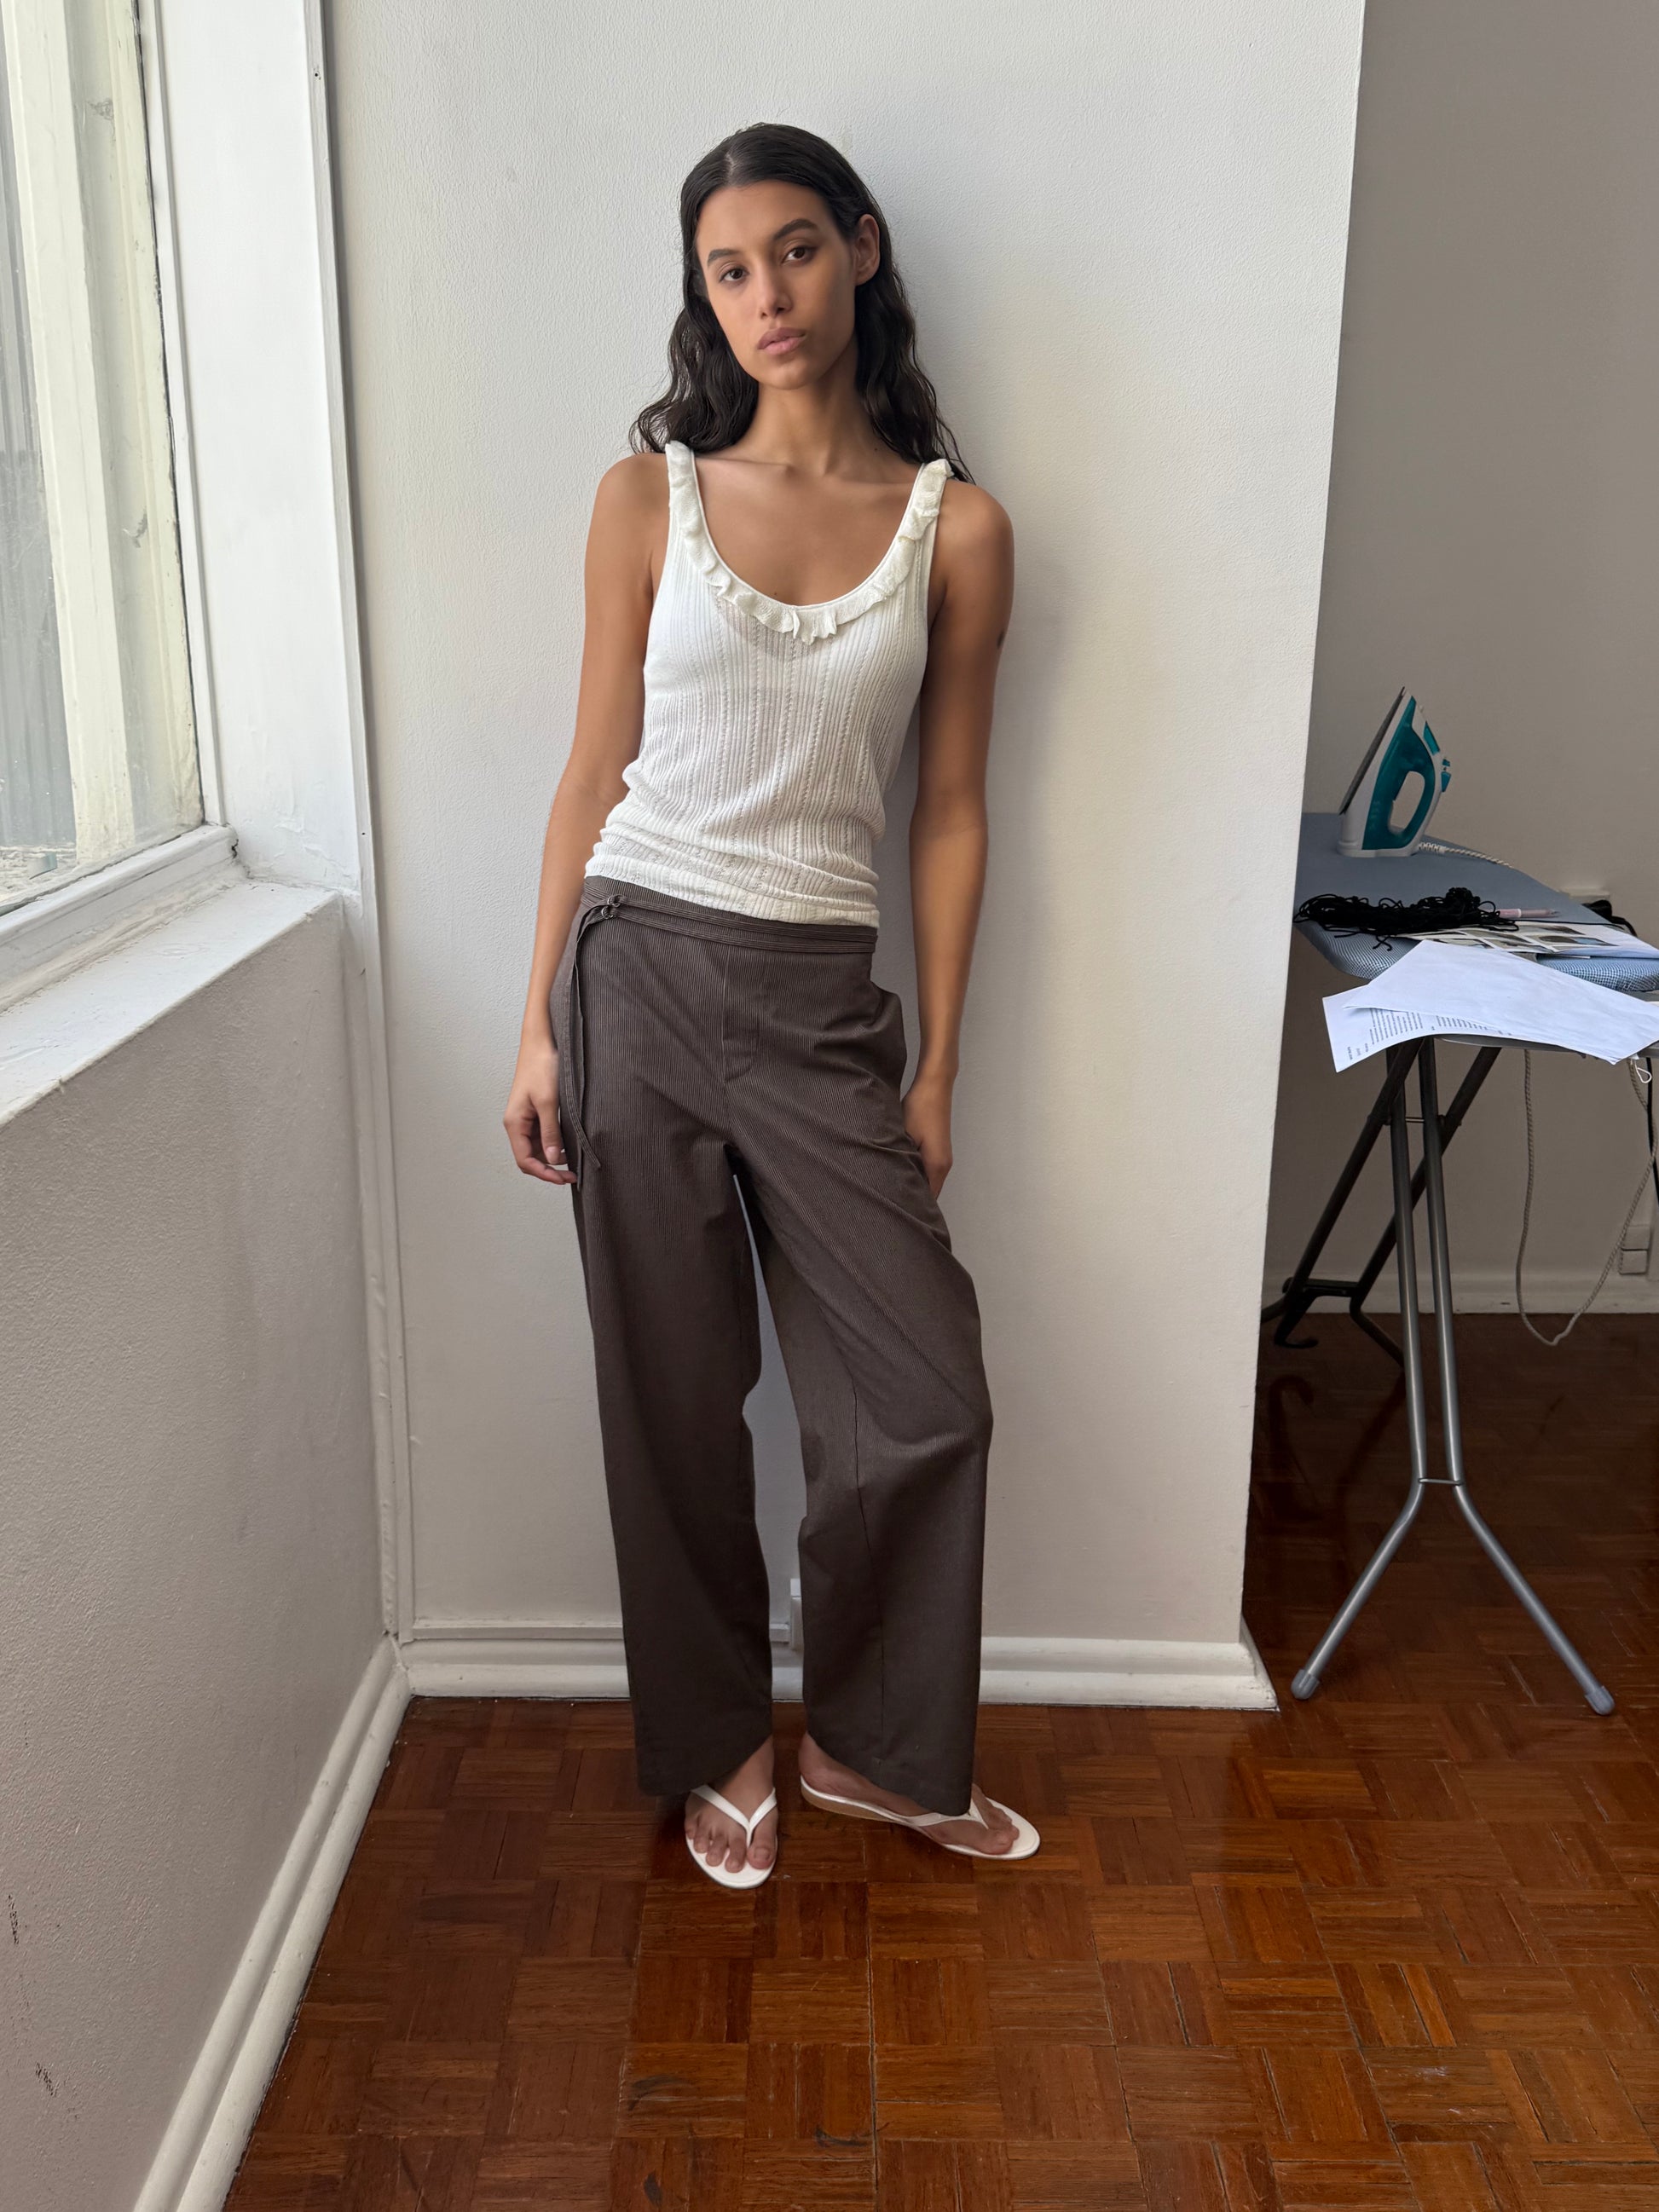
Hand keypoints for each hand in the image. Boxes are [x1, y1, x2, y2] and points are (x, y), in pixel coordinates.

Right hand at [505, 1036, 573, 1184]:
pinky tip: (570, 1146)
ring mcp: (526, 1119)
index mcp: (514, 1123)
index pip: (525, 1160)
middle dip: (550, 1169)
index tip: (564, 1179)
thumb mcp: (549, 1102)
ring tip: (575, 1162)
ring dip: (554, 1158)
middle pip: (530, 1157)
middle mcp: (517, 1124)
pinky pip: (544, 1136)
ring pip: (538, 1148)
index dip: (544, 1173)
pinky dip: (556, 1144)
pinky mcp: (536, 1112)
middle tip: (573, 1175)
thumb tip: (553, 1159)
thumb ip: (551, 1132)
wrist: (541, 1042)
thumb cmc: (541, 1067)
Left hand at [902, 1068, 954, 1197]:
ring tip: (892, 1192)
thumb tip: (893, 1181)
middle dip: (912, 1198)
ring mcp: (943, 1157)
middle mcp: (944, 1165)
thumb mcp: (905, 1136)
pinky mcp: (938, 1148)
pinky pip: (928, 1169)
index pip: (927, 1198)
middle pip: (929, 1192)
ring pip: (928, 1180)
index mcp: (937, 1165)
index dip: (913, 1208)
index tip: (896, 1214)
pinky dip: (916, 1173)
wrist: (934, 1086)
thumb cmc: (920, 1109)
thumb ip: (902, 1161)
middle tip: (889, 1205)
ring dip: (913, 1185)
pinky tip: (901, 1172)